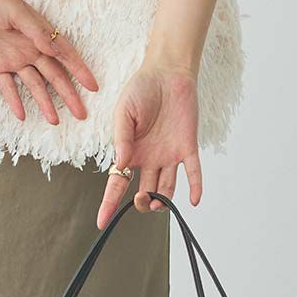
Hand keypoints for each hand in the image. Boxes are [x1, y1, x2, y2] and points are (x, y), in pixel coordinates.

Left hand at [0, 0, 97, 125]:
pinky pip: (8, 87)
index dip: (80, 71)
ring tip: (54, 121)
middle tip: (81, 114)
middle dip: (69, 95)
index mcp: (40, 35)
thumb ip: (35, 31)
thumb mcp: (16, 12)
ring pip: (35, 86)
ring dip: (45, 103)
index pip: (65, 56)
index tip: (93, 87)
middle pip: (54, 76)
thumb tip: (54, 50)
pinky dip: (15, 101)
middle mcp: (31, 50)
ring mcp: (14, 59)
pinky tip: (22, 115)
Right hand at [97, 62, 200, 226]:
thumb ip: (122, 138)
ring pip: (166, 189)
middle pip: (145, 193)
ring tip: (157, 202)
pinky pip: (193, 172)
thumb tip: (121, 164)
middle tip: (142, 199)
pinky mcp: (187, 147)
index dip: (109, 204)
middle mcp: (149, 159)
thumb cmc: (141, 90)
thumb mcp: (124, 112)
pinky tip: (194, 200)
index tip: (101, 222)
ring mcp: (169, 155)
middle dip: (142, 203)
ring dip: (162, 201)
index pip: (117, 184)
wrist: (167, 73)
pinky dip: (195, 187)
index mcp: (129, 153)